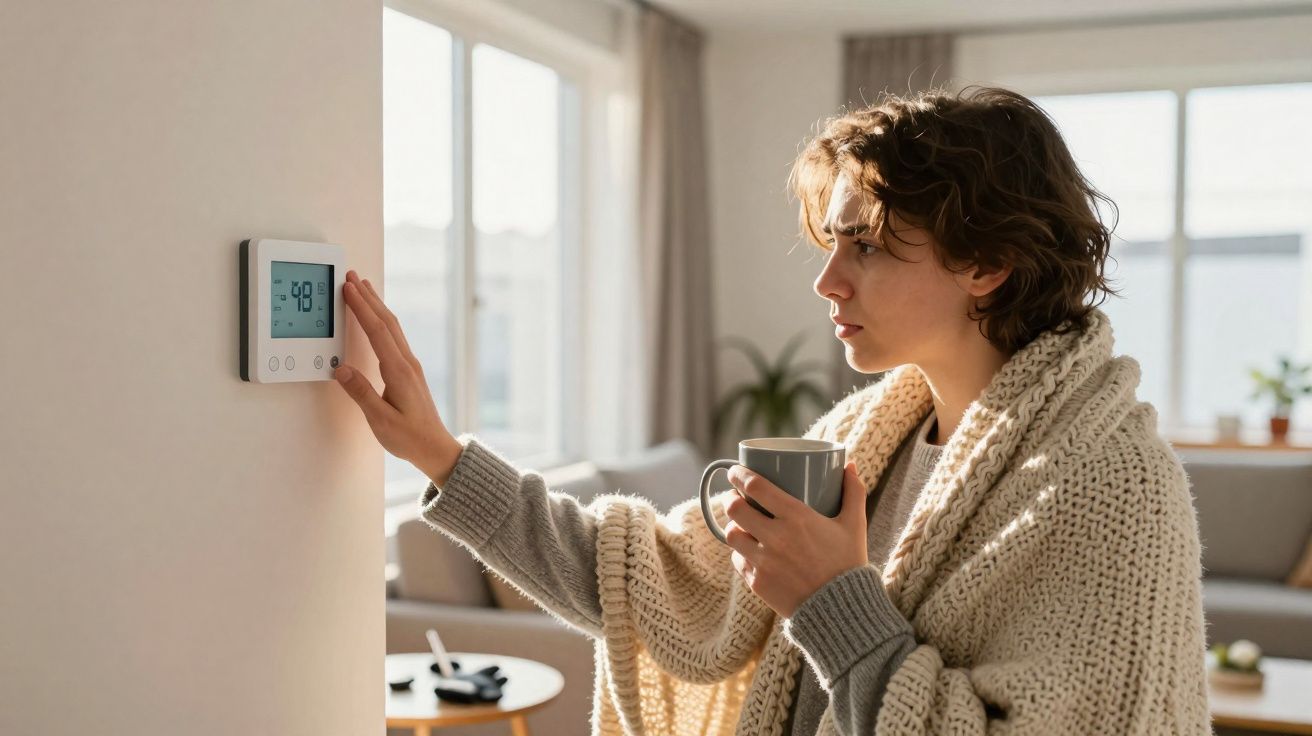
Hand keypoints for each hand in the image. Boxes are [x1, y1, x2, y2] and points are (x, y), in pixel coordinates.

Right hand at [333, 270, 462, 484]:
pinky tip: (377, 318)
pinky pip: (394, 337)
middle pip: (387, 322)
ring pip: (392, 327)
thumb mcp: (381, 420)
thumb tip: (341, 369)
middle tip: (352, 276)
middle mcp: (407, 363)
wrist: (435, 447)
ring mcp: (410, 366)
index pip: (378, 332)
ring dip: (376, 305)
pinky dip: (382, 320)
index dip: (362, 308)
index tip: (348, 289)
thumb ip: (361, 393)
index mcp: (399, 371)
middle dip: (368, 297)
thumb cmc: (410, 437)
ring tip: (363, 288)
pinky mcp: (409, 371)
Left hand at [723, 461, 869, 618]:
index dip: (740, 475)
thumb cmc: (848, 563)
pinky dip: (741, 552)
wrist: (842, 610)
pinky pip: (738, 560)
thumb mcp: (854, 525)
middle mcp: (775, 537)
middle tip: (736, 496)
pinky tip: (748, 549)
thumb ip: (853, 492)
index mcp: (797, 517)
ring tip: (741, 523)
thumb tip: (850, 466)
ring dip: (734, 526)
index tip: (736, 471)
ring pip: (731, 535)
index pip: (756, 487)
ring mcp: (764, 562)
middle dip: (731, 498)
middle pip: (735, 508)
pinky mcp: (757, 582)